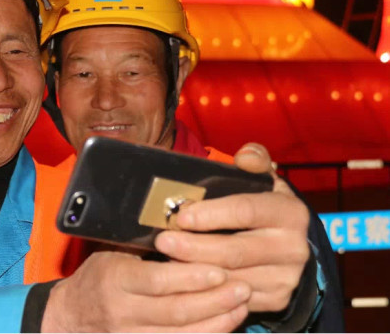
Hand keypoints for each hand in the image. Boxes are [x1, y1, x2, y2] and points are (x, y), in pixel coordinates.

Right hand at [41, 251, 250, 331]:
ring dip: (216, 322)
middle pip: (175, 311)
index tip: (220, 269)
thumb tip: (186, 225)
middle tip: (243, 287)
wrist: (72, 314)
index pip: (158, 281)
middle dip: (214, 301)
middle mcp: (122, 311)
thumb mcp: (112, 251)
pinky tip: (224, 324)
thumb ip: (143, 243)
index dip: (192, 277)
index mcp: (114, 279)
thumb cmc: (98, 275)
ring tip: (241, 305)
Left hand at [155, 143, 310, 312]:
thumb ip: (253, 162)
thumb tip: (245, 156)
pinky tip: (182, 279)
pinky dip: (204, 290)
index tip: (182, 215)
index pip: (246, 211)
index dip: (211, 214)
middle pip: (235, 251)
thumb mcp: (262, 180)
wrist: (287, 244)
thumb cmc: (261, 206)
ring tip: (166, 258)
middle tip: (163, 240)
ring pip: (230, 279)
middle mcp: (294, 247)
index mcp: (289, 212)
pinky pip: (233, 300)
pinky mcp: (276, 299)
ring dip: (193, 271)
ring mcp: (287, 277)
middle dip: (194, 247)